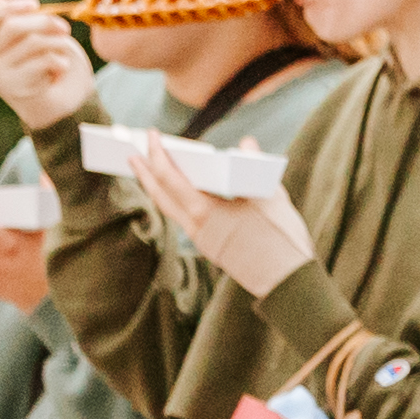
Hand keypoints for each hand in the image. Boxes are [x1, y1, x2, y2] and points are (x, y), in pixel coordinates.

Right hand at [0, 0, 98, 131]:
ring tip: (64, 50)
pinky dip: (60, 61)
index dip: (8, 8)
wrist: (55, 103)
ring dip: (58, 42)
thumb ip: (16, 20)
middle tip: (65, 27)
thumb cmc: (42, 63)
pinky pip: (45, 61)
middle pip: (12, 27)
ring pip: (32, 42)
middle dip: (44, 22)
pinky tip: (59, 69)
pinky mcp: (16, 89)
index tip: (35, 3)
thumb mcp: (30, 38)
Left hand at [134, 143, 317, 293]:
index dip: (158, 155)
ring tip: (149, 172)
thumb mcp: (271, 195)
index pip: (171, 178)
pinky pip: (184, 220)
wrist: (287, 281)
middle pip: (161, 196)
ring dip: (156, 189)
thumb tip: (245, 142)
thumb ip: (254, 165)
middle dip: (144, 173)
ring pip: (170, 210)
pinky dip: (176, 202)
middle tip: (132, 154)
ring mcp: (202, 240)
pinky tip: (180, 193)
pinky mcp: (210, 248)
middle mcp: (197, 227)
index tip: (152, 137)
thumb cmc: (282, 237)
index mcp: (207, 211)